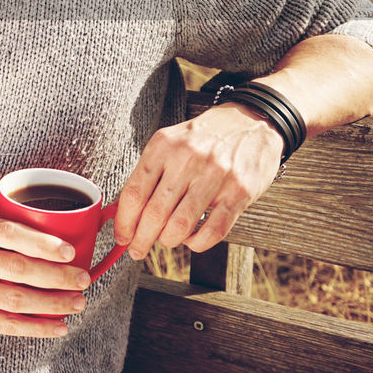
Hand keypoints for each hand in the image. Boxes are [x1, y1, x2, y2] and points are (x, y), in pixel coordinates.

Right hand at [0, 209, 91, 337]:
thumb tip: (47, 231)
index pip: (10, 234)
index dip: (42, 244)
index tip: (68, 251)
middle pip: (17, 268)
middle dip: (56, 276)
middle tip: (81, 278)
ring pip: (14, 299)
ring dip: (51, 303)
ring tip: (75, 302)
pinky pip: (4, 324)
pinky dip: (34, 327)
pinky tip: (56, 326)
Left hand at [114, 104, 283, 259]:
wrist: (250, 122)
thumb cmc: (203, 138)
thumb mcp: (169, 143)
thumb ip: (147, 174)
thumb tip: (122, 212)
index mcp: (163, 145)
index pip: (134, 192)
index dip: (124, 222)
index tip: (121, 237)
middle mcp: (188, 158)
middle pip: (154, 213)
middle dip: (141, 239)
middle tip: (137, 250)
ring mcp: (216, 175)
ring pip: (181, 225)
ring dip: (168, 241)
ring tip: (165, 241)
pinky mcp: (240, 191)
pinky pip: (213, 230)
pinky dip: (197, 243)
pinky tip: (191, 239)